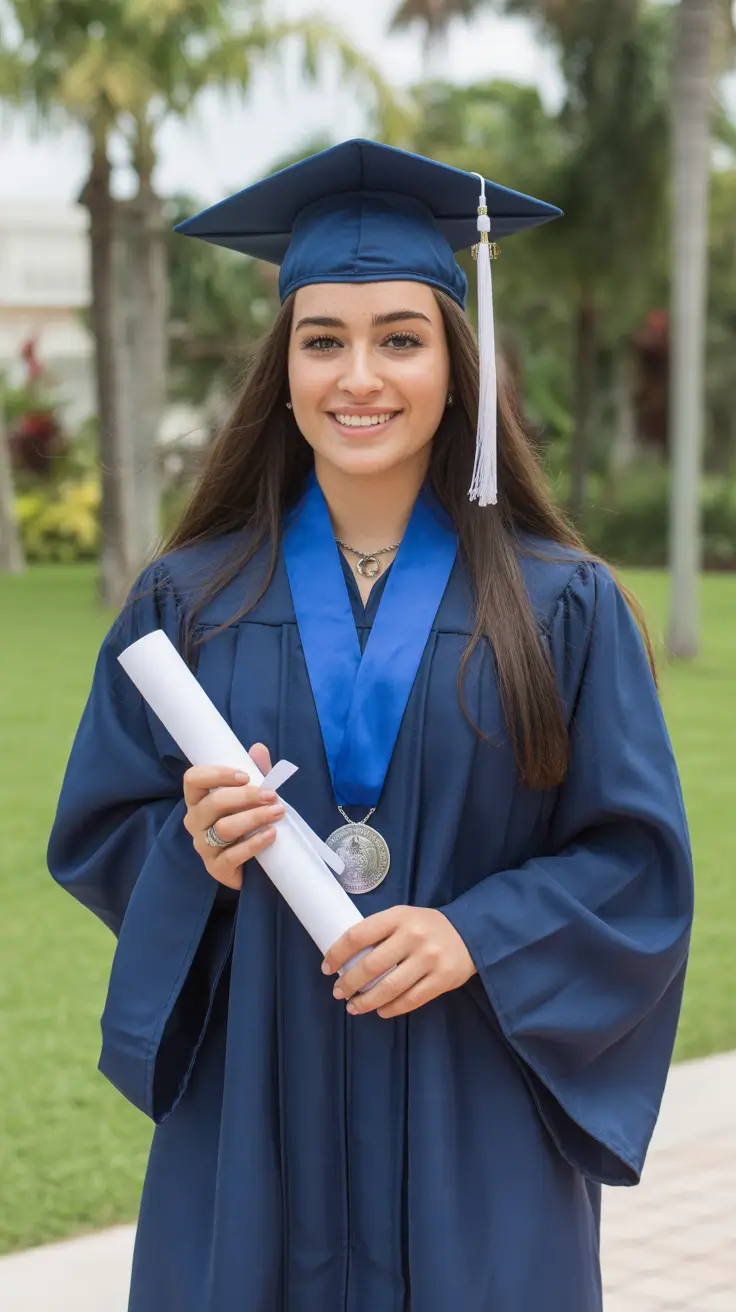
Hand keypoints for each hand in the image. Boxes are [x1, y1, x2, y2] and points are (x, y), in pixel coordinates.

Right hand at [182, 743, 282, 888]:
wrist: (251, 864)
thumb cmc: (246, 822)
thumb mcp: (251, 796)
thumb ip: (255, 772)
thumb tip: (259, 748)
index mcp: (198, 799)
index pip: (193, 779)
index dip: (217, 774)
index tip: (245, 775)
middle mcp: (195, 821)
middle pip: (214, 803)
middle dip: (246, 797)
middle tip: (272, 795)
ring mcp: (203, 846)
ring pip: (223, 828)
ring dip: (254, 818)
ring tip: (278, 812)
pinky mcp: (216, 868)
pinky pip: (232, 855)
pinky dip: (254, 843)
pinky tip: (272, 834)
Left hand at [322, 906, 476, 1018]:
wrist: (470, 932)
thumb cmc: (426, 926)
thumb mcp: (403, 917)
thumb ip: (380, 931)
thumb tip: (347, 957)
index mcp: (398, 917)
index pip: (358, 935)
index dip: (338, 953)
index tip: (327, 967)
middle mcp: (413, 937)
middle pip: (371, 966)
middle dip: (349, 983)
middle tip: (338, 992)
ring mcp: (429, 959)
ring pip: (389, 988)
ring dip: (366, 1001)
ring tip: (354, 1007)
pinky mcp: (442, 979)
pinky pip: (410, 1000)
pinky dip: (391, 1008)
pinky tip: (380, 1010)